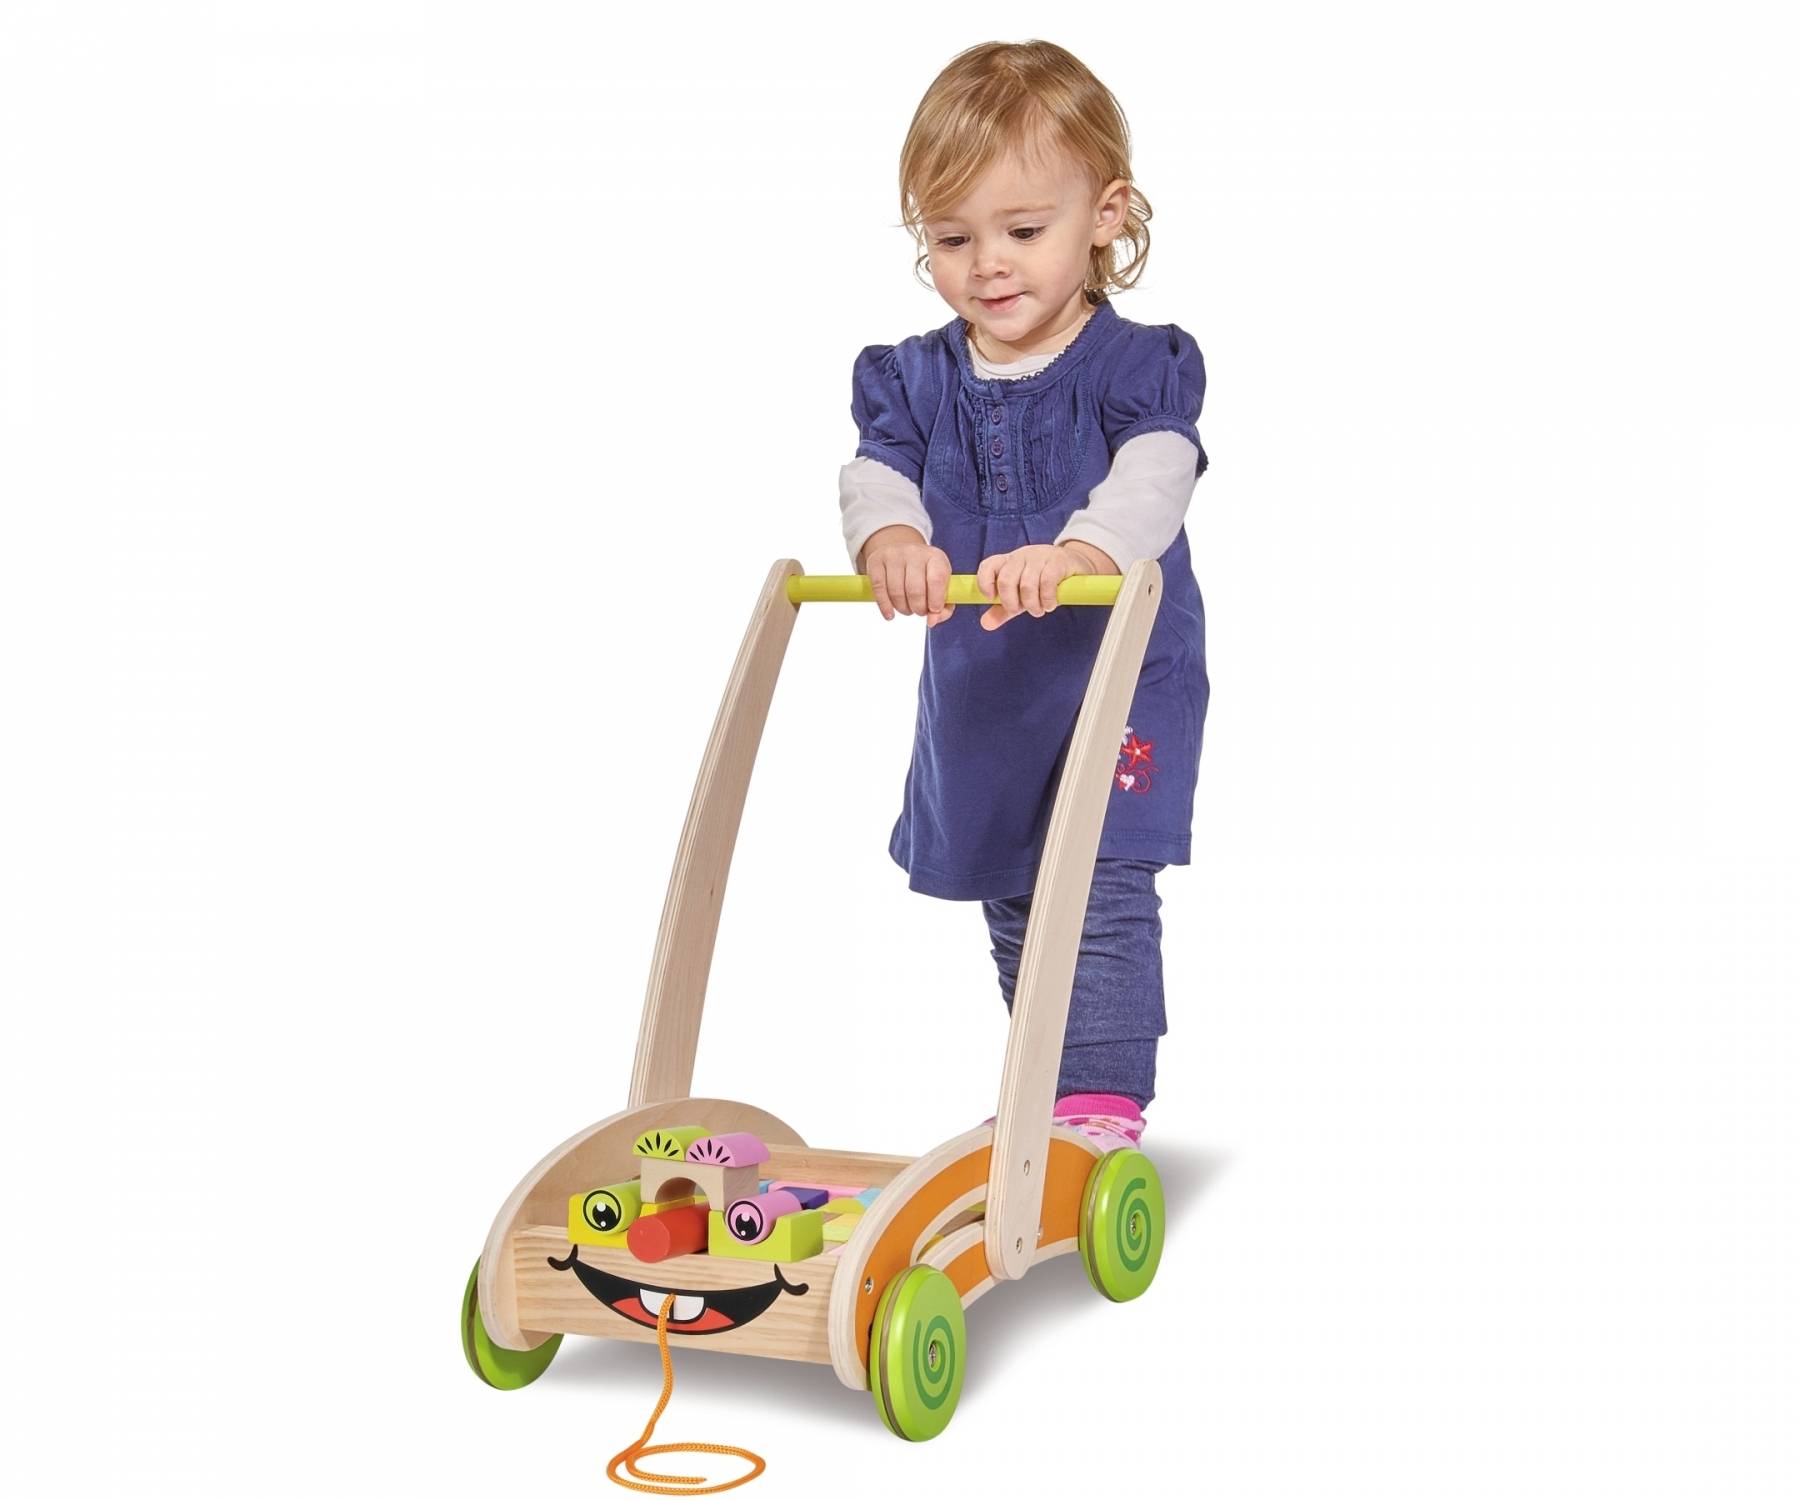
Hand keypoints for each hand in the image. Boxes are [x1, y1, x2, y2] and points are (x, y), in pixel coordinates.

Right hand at [863, 530, 955, 624]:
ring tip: (906, 608)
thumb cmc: (924, 575)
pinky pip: (879, 588)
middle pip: (915, 589)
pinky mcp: (876, 560)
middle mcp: (914, 552)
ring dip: (902, 608)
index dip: (936, 599)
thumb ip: (943, 608)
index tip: (933, 610)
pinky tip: (889, 614)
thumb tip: (931, 621)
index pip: (937, 579)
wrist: (900, 551)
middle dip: (918, 608)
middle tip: (918, 611)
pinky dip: (884, 605)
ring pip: (896, 591)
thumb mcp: (940, 586)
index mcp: (935, 557)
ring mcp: (893, 555)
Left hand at [974, 542, 1105, 630]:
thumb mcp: (1021, 596)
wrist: (1076, 565)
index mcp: (1008, 562)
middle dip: (1011, 602)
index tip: (991, 598)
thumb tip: (985, 624)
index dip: (985, 583)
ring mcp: (1039, 556)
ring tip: (1039, 610)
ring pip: (1027, 584)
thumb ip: (1002, 610)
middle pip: (1006, 580)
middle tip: (1021, 610)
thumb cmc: (1043, 582)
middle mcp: (1021, 556)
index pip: (988, 566)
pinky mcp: (1057, 561)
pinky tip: (1050, 604)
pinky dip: (1047, 599)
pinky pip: (1047, 581)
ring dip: (1032, 604)